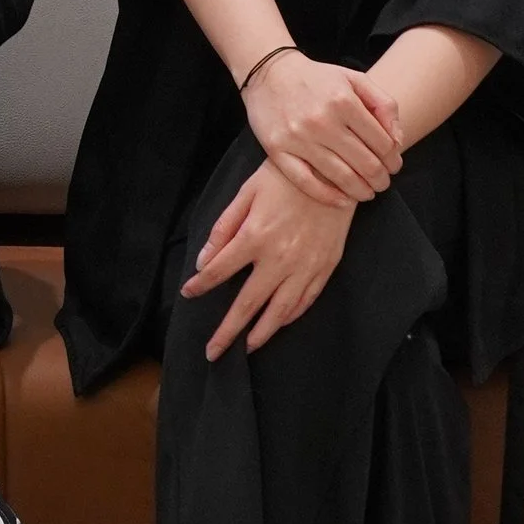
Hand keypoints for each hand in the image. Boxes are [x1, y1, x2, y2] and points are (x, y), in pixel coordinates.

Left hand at [182, 155, 354, 358]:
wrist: (335, 170)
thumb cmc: (284, 177)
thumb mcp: (246, 193)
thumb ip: (223, 228)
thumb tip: (204, 261)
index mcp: (255, 237)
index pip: (220, 271)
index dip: (201, 286)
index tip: (188, 294)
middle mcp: (279, 259)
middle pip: (248, 304)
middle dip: (228, 331)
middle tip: (212, 352)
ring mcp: (305, 266)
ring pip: (280, 311)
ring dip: (261, 333)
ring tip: (246, 348)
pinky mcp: (326, 267)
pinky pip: (306, 300)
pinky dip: (290, 316)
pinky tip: (279, 323)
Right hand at [241, 49, 402, 207]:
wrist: (268, 73)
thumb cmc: (316, 79)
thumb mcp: (355, 79)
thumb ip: (384, 105)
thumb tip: (397, 140)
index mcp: (344, 101)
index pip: (382, 143)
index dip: (394, 160)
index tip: (394, 166)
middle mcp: (322, 120)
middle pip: (365, 164)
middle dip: (381, 179)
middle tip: (383, 183)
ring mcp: (298, 137)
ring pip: (340, 177)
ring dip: (361, 191)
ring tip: (368, 193)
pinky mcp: (277, 150)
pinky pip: (306, 182)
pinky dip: (329, 197)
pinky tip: (343, 201)